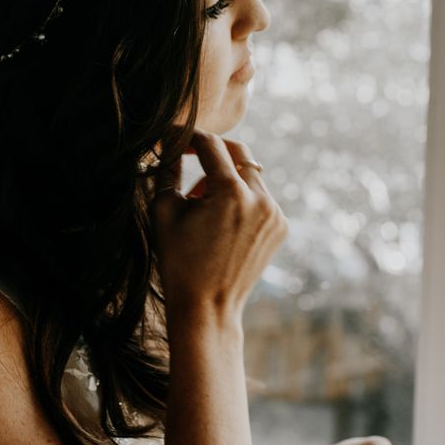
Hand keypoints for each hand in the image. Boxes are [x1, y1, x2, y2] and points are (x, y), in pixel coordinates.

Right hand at [150, 129, 287, 323]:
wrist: (207, 307)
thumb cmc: (178, 261)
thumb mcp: (164, 211)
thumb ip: (168, 169)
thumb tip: (170, 142)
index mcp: (231, 193)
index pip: (210, 145)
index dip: (188, 136)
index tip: (173, 137)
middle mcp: (261, 199)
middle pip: (238, 153)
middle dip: (213, 152)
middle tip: (190, 157)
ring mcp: (275, 214)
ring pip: (250, 176)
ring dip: (225, 180)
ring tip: (200, 207)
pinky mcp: (281, 228)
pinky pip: (260, 198)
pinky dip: (240, 200)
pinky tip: (219, 225)